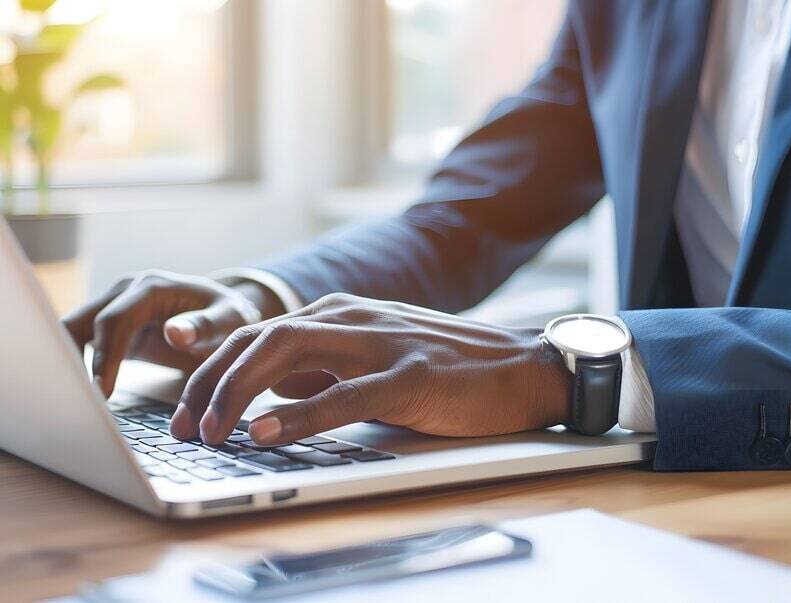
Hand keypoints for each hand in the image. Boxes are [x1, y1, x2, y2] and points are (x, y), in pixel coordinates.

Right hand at [62, 269, 287, 396]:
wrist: (226, 313)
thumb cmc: (229, 316)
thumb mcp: (229, 321)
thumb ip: (204, 327)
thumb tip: (174, 333)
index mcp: (151, 288)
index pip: (115, 320)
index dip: (105, 355)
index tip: (101, 391)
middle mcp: (126, 292)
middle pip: (82, 323)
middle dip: (73, 360)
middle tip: (74, 402)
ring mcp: (115, 307)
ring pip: (73, 332)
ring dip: (67, 363)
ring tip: (69, 402)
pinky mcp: (111, 328)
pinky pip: (81, 344)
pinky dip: (75, 367)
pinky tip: (76, 396)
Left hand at [170, 293, 572, 444]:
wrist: (523, 366)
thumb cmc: (448, 369)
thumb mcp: (374, 362)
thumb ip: (323, 371)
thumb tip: (272, 393)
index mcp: (343, 315)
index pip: (260, 334)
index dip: (215, 370)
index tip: (189, 408)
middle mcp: (354, 319)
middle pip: (261, 339)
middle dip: (211, 381)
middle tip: (184, 426)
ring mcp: (383, 343)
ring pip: (290, 354)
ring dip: (239, 393)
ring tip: (209, 430)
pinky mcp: (412, 375)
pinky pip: (345, 392)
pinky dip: (300, 413)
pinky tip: (265, 431)